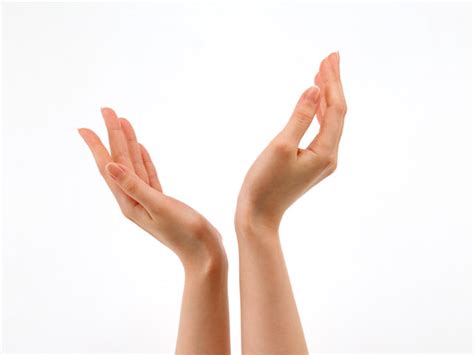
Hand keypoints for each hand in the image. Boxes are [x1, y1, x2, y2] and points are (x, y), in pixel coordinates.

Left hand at [79, 108, 225, 271]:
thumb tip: (110, 166)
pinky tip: (140, 148)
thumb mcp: (159, 208)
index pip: (110, 166)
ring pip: (134, 164)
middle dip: (113, 135)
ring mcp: (147, 199)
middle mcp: (133, 199)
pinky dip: (143, 159)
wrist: (203, 252)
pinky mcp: (160, 200)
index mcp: (129, 202)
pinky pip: (147, 174)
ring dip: (128, 143)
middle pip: (120, 161)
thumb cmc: (185, 233)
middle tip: (107, 110)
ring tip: (122, 122)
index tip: (84, 127)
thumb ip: (135, 187)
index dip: (98, 146)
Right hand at [235, 52, 346, 234]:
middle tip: (329, 58)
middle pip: (337, 113)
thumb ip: (300, 117)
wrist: (258, 215)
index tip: (329, 58)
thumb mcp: (281, 146)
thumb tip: (315, 90)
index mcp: (325, 153)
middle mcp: (329, 157)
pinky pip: (321, 131)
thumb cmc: (265, 183)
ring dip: (326, 96)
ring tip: (322, 72)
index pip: (336, 109)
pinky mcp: (311, 163)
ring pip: (330, 121)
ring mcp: (322, 161)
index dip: (333, 82)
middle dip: (333, 84)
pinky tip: (315, 101)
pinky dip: (319, 113)